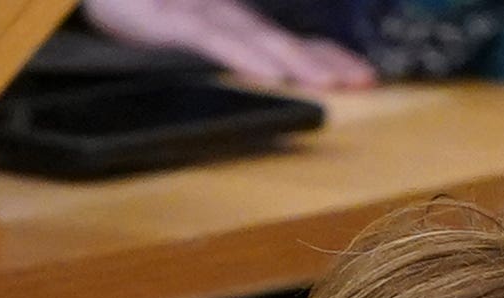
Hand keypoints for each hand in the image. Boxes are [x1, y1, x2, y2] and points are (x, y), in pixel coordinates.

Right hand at [80, 0, 377, 89]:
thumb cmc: (138, 9)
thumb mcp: (185, 28)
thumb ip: (227, 47)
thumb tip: (266, 75)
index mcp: (229, 19)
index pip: (287, 38)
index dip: (328, 53)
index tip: (365, 75)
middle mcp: (220, 13)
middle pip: (279, 38)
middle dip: (323, 59)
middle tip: (362, 81)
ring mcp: (196, 13)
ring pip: (252, 37)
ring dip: (292, 59)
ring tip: (326, 82)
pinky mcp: (167, 19)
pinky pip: (210, 39)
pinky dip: (241, 56)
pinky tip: (268, 75)